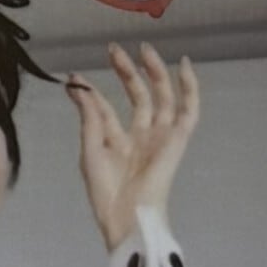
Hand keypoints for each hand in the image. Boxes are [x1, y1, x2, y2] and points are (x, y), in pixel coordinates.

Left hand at [70, 48, 199, 246]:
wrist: (126, 217)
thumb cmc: (106, 192)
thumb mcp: (91, 149)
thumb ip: (89, 116)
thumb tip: (76, 85)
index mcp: (118, 141)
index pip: (106, 109)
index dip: (91, 91)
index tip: (76, 76)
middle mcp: (141, 136)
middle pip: (137, 95)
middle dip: (126, 71)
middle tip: (113, 49)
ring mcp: (160, 136)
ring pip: (161, 96)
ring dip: (153, 72)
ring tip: (143, 49)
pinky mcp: (177, 140)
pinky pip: (188, 111)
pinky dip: (190, 89)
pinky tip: (184, 67)